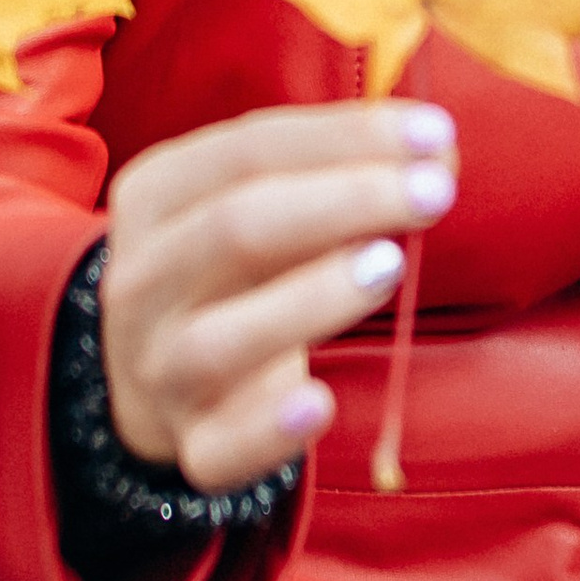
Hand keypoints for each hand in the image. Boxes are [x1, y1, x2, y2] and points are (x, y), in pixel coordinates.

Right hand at [100, 99, 458, 491]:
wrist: (156, 372)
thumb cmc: (236, 265)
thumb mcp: (263, 201)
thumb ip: (339, 168)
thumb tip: (436, 145)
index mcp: (155, 195)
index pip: (248, 150)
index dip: (345, 137)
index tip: (435, 132)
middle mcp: (143, 279)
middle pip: (235, 228)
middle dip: (345, 201)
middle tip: (434, 192)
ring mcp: (157, 368)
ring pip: (218, 339)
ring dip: (310, 298)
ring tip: (389, 264)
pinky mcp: (190, 444)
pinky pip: (220, 448)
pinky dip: (268, 430)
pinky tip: (320, 403)